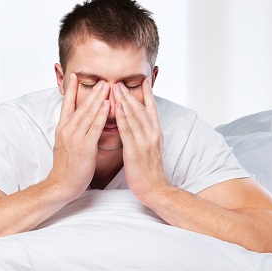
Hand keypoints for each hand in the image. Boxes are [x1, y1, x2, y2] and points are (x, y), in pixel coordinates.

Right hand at [48, 73, 109, 199]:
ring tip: (107, 86)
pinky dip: (101, 115)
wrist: (61, 184)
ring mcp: (75, 137)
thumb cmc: (66, 166)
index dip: (70, 89)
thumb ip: (70, 130)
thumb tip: (77, 120)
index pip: (66, 104)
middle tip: (102, 79)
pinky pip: (95, 128)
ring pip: (88, 114)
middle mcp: (67, 130)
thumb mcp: (63, 143)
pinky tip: (108, 106)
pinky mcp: (84, 147)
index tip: (74, 75)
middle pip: (81, 106)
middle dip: (92, 91)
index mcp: (62, 128)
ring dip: (99, 98)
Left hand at [113, 78, 169, 204]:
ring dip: (124, 101)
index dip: (147, 94)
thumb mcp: (150, 148)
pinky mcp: (136, 150)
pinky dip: (122, 117)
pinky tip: (116, 107)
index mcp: (155, 133)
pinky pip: (128, 131)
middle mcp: (152, 134)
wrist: (156, 189)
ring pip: (134, 116)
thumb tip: (137, 124)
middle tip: (120, 81)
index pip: (152, 109)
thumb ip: (145, 134)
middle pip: (140, 109)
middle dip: (130, 94)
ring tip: (115, 88)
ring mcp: (145, 141)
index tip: (143, 80)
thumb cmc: (149, 170)